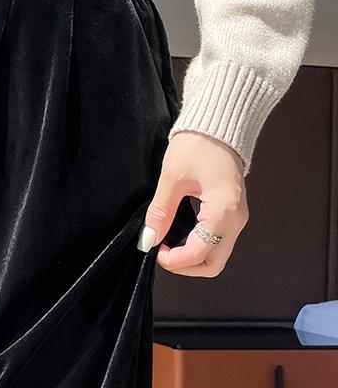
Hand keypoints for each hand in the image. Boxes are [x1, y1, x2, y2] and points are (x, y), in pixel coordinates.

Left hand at [137, 130, 248, 276]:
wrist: (221, 121)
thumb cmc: (199, 143)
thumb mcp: (172, 178)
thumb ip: (160, 213)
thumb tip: (149, 239)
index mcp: (224, 211)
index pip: (198, 254)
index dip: (173, 260)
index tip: (154, 250)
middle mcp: (236, 219)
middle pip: (213, 265)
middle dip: (185, 266)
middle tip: (162, 253)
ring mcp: (238, 217)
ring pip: (217, 255)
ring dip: (192, 257)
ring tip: (168, 242)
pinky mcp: (233, 212)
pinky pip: (218, 240)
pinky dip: (199, 245)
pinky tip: (180, 234)